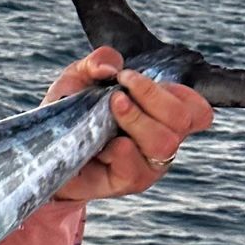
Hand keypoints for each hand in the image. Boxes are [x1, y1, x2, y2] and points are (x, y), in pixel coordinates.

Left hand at [47, 48, 212, 202]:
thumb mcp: (79, 78)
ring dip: (136, 119)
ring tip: (110, 108)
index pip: (197, 109)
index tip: (132, 78)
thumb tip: (111, 65)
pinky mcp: (129, 182)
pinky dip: (119, 151)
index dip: (179, 92)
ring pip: (164, 142)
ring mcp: (149, 163)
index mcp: (162, 115)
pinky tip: (99, 144)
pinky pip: (136, 168)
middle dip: (151, 97)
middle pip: (183, 119)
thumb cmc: (72, 112)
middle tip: (117, 91)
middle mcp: (163, 139)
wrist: (47, 150)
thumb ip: (97, 62)